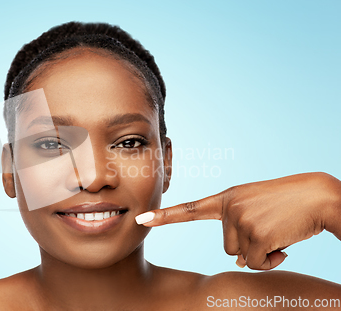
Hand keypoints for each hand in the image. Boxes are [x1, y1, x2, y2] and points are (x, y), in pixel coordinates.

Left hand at [135, 172, 340, 269]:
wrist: (318, 196)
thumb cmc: (288, 203)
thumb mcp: (256, 211)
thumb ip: (239, 230)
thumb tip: (236, 263)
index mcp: (227, 198)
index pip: (190, 209)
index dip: (165, 216)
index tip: (141, 219)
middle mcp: (229, 207)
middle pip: (226, 247)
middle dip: (249, 246)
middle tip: (270, 228)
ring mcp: (241, 220)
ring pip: (240, 257)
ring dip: (261, 253)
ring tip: (278, 233)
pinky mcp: (256, 234)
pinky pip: (255, 263)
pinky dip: (271, 261)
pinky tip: (284, 243)